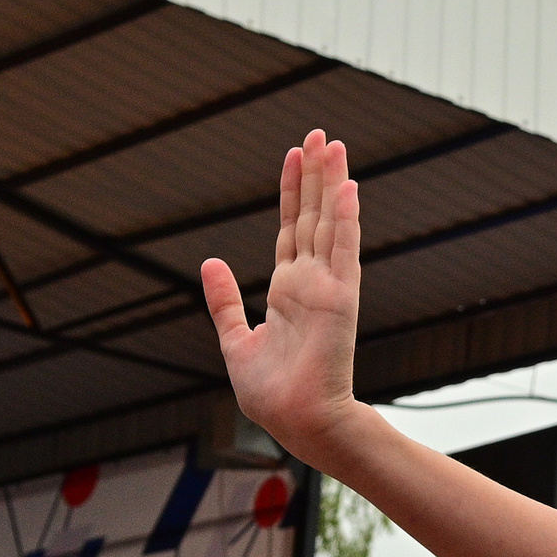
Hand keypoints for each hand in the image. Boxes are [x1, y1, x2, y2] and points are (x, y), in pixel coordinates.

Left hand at [202, 130, 363, 464]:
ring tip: (334, 145)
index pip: (292, 227)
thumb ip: (225, 300)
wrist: (297, 422)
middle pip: (314, 215)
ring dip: (333, 183)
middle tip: (320, 133)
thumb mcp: (236, 339)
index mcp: (289, 288)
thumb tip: (210, 262)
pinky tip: (347, 188)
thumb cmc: (272, 392)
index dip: (293, 190)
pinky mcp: (341, 300)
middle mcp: (312, 281)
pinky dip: (346, 220)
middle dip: (316, 173)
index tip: (295, 155)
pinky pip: (343, 252)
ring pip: (330, 223)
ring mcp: (329, 288)